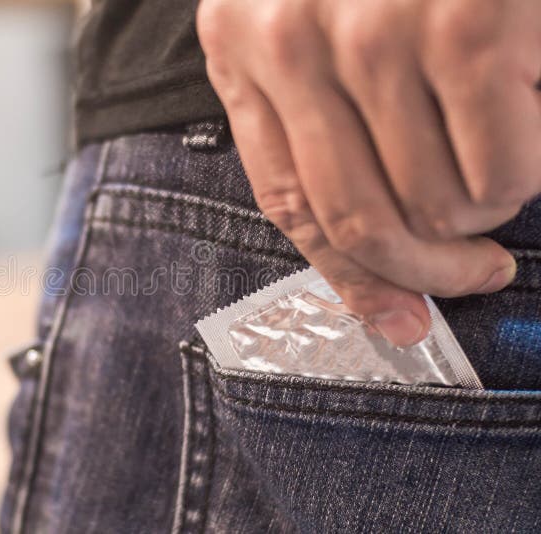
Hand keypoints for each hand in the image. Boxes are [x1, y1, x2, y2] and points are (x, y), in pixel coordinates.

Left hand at [197, 0, 539, 344]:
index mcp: (242, 47)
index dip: (346, 278)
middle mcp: (293, 42)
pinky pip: (499, 171)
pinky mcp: (468, 24)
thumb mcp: (305, 18)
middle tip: (474, 275)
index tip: (393, 319)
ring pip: (433, 204)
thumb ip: (311, 114)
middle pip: (355, 221)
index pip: (286, 203)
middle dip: (424, 274)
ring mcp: (376, 32)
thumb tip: (370, 250)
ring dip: (476, 219)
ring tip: (498, 181)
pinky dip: (519, 181)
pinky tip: (524, 139)